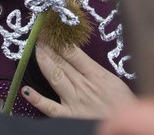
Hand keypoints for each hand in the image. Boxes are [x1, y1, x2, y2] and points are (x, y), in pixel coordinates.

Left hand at [22, 42, 136, 119]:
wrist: (128, 126)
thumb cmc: (124, 106)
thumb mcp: (114, 82)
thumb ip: (97, 71)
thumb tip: (77, 57)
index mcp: (97, 75)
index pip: (73, 52)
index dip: (59, 39)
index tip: (50, 29)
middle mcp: (83, 85)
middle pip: (62, 61)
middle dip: (48, 46)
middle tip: (38, 33)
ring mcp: (74, 101)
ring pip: (55, 76)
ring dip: (43, 61)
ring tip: (34, 49)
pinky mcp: (69, 117)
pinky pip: (50, 107)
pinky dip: (37, 99)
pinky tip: (25, 90)